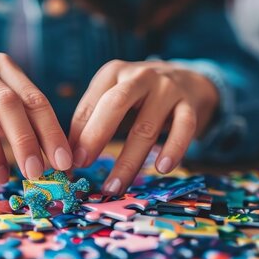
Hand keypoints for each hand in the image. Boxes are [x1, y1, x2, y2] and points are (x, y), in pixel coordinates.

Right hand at [0, 53, 72, 183]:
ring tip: (2, 177)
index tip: (62, 163)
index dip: (50, 132)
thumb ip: (25, 127)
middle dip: (25, 141)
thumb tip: (54, 163)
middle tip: (35, 173)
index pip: (33, 98)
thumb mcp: (0, 110)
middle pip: (7, 102)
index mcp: (3, 66)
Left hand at [69, 60, 218, 194]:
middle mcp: (140, 76)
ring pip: (147, 126)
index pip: (89, 104)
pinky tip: (162, 168)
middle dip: (96, 136)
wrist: (187, 77)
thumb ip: (92, 120)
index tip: (68, 162)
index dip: (76, 134)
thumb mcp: (113, 97)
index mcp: (113, 73)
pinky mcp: (189, 104)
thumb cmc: (140, 95)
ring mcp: (167, 88)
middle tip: (83, 165)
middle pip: (115, 105)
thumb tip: (70, 158)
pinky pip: (184, 127)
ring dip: (129, 161)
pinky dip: (173, 148)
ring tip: (115, 185)